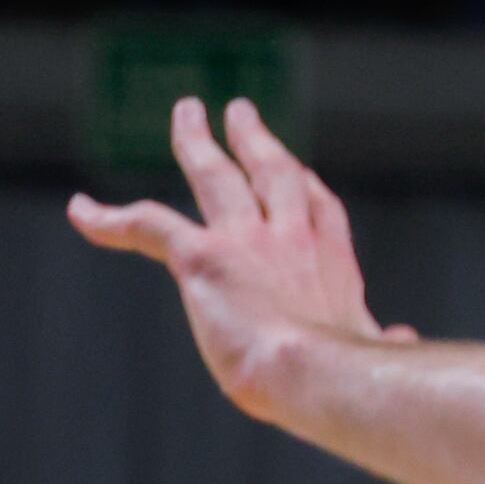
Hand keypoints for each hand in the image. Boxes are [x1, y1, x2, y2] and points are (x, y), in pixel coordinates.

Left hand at [69, 96, 405, 415]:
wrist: (316, 372)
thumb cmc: (350, 373)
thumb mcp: (375, 349)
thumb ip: (385, 340)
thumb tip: (403, 338)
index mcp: (332, 261)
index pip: (317, 206)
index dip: (304, 183)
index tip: (298, 168)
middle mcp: (292, 235)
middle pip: (272, 170)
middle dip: (254, 139)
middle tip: (239, 110)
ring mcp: (247, 238)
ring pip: (214, 174)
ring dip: (196, 140)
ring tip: (186, 113)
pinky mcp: (202, 256)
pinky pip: (147, 224)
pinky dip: (109, 216)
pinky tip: (81, 208)